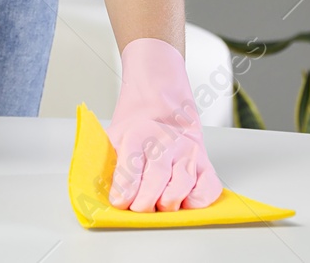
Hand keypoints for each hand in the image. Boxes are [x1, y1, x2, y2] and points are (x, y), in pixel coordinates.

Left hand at [104, 37, 222, 210]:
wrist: (161, 103)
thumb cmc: (136, 128)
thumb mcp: (113, 138)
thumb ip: (107, 166)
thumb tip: (100, 195)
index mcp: (138, 135)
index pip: (131, 166)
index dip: (125, 189)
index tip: (120, 201)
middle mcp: (165, 141)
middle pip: (157, 179)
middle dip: (144, 202)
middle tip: (138, 207)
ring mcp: (187, 151)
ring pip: (182, 185)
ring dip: (168, 202)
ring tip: (159, 203)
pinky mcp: (204, 161)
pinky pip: (208, 188)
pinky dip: (197, 201)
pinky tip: (184, 201)